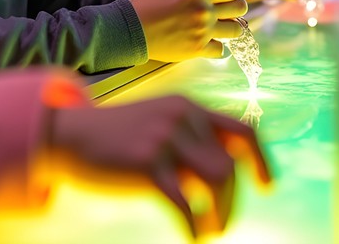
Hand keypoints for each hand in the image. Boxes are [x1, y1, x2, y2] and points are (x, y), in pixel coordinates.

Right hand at [48, 96, 271, 238]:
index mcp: (187, 107)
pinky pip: (186, 204)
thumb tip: (227, 168)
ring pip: (218, 182)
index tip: (267, 186)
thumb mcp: (157, 122)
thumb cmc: (116, 136)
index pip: (242, 131)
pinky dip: (196, 227)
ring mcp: (165, 139)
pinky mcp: (148, 164)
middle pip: (229, 166)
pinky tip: (193, 238)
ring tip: (211, 231)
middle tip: (222, 224)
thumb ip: (189, 136)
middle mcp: (181, 117)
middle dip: (232, 201)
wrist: (70, 135)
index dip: (261, 160)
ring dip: (221, 214)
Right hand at [130, 0, 246, 61]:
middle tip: (225, 10)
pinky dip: (215, 46)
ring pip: (236, 30)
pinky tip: (206, 42)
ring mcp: (203, 32)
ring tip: (219, 27)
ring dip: (229, 27)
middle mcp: (204, 12)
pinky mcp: (197, 49)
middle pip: (240, 8)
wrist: (132, 29)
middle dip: (235, 7)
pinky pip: (220, 50)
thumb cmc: (146, 3)